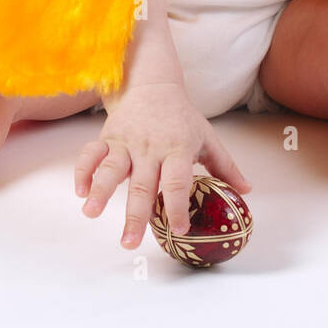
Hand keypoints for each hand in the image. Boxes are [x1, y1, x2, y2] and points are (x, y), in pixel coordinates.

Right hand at [73, 83, 252, 248]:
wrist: (153, 84)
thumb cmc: (182, 117)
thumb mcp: (207, 137)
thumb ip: (225, 166)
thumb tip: (247, 191)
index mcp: (177, 149)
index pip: (177, 181)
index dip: (176, 206)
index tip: (178, 230)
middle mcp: (150, 147)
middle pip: (143, 184)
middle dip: (135, 215)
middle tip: (129, 243)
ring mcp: (127, 142)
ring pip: (112, 168)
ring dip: (101, 191)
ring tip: (91, 213)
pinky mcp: (108, 137)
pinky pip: (91, 154)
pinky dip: (83, 171)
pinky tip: (80, 191)